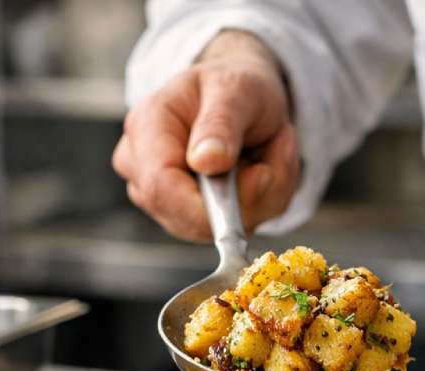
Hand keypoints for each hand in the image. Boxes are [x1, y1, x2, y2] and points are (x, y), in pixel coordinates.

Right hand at [112, 30, 299, 240]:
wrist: (240, 97)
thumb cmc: (234, 87)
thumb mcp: (237, 89)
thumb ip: (222, 122)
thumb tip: (206, 161)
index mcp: (146, 127)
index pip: (160, 188)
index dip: (208, 205)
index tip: (262, 178)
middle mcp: (142, 168)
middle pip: (188, 218)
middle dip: (249, 195)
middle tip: (281, 143)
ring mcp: (160, 197)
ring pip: (216, 228)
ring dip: (263, 195)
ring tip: (272, 148)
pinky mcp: (186, 217)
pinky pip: (232, 228)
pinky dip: (263, 202)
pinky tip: (264, 168)